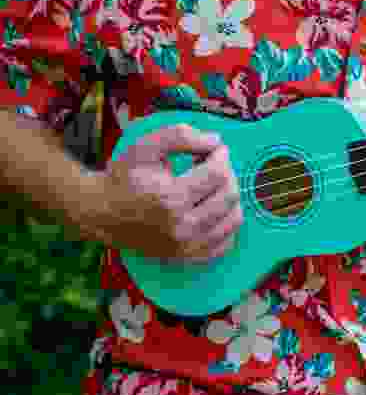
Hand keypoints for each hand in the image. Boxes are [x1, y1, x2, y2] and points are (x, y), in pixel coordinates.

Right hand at [93, 124, 243, 261]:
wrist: (102, 213)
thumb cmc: (125, 177)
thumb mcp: (145, 146)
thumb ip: (181, 136)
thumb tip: (216, 140)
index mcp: (171, 199)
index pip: (218, 174)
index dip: (221, 156)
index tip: (214, 149)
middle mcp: (182, 227)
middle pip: (229, 194)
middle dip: (227, 173)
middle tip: (212, 165)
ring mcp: (187, 247)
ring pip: (234, 218)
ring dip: (230, 195)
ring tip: (213, 185)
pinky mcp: (189, 258)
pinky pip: (227, 242)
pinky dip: (226, 222)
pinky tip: (213, 208)